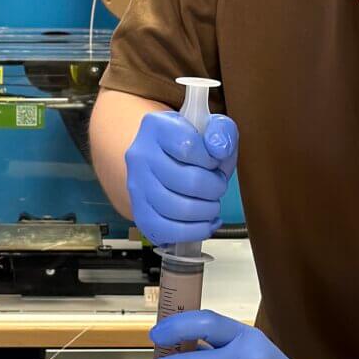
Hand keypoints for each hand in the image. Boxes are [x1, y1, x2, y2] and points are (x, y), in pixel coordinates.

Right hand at [125, 110, 237, 246]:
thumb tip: (219, 150)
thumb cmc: (192, 146)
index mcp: (156, 126)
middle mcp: (140, 155)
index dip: (211, 159)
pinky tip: (205, 222)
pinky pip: (168, 232)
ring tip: (211, 203)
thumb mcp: (211, 128)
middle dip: (215, 188)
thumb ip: (221, 131)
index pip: (189, 147)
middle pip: (190, 182)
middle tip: (217, 185)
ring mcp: (137, 187)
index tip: (213, 161)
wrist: (164, 161)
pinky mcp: (140, 214)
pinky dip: (194, 231)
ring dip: (207, 211)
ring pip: (180, 210)